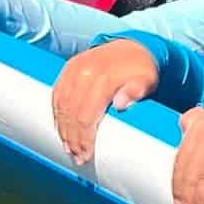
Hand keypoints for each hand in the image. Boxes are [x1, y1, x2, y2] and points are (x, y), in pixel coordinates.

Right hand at [50, 40, 160, 167]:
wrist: (132, 46)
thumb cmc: (141, 69)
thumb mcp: (147, 80)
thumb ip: (136, 91)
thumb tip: (121, 104)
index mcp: (103, 77)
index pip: (86, 116)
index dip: (84, 139)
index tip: (86, 155)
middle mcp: (84, 72)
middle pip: (71, 113)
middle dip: (72, 138)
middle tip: (76, 156)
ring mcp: (74, 69)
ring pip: (61, 105)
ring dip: (63, 129)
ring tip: (68, 147)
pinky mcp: (68, 68)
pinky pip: (57, 93)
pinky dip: (56, 113)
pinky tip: (60, 127)